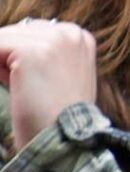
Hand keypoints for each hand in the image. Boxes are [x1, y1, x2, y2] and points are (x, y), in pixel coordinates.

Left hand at [0, 20, 97, 152]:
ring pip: (3, 38)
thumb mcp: (58, 75)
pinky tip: (8, 83)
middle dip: (7, 55)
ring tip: (17, 86)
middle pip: (16, 31)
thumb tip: (3, 47)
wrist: (64, 140)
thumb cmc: (55, 113)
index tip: (22, 77)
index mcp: (79, 37)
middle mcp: (70, 33)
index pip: (32, 32)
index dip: (18, 54)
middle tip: (20, 84)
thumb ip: (39, 55)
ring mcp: (53, 40)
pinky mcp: (32, 50)